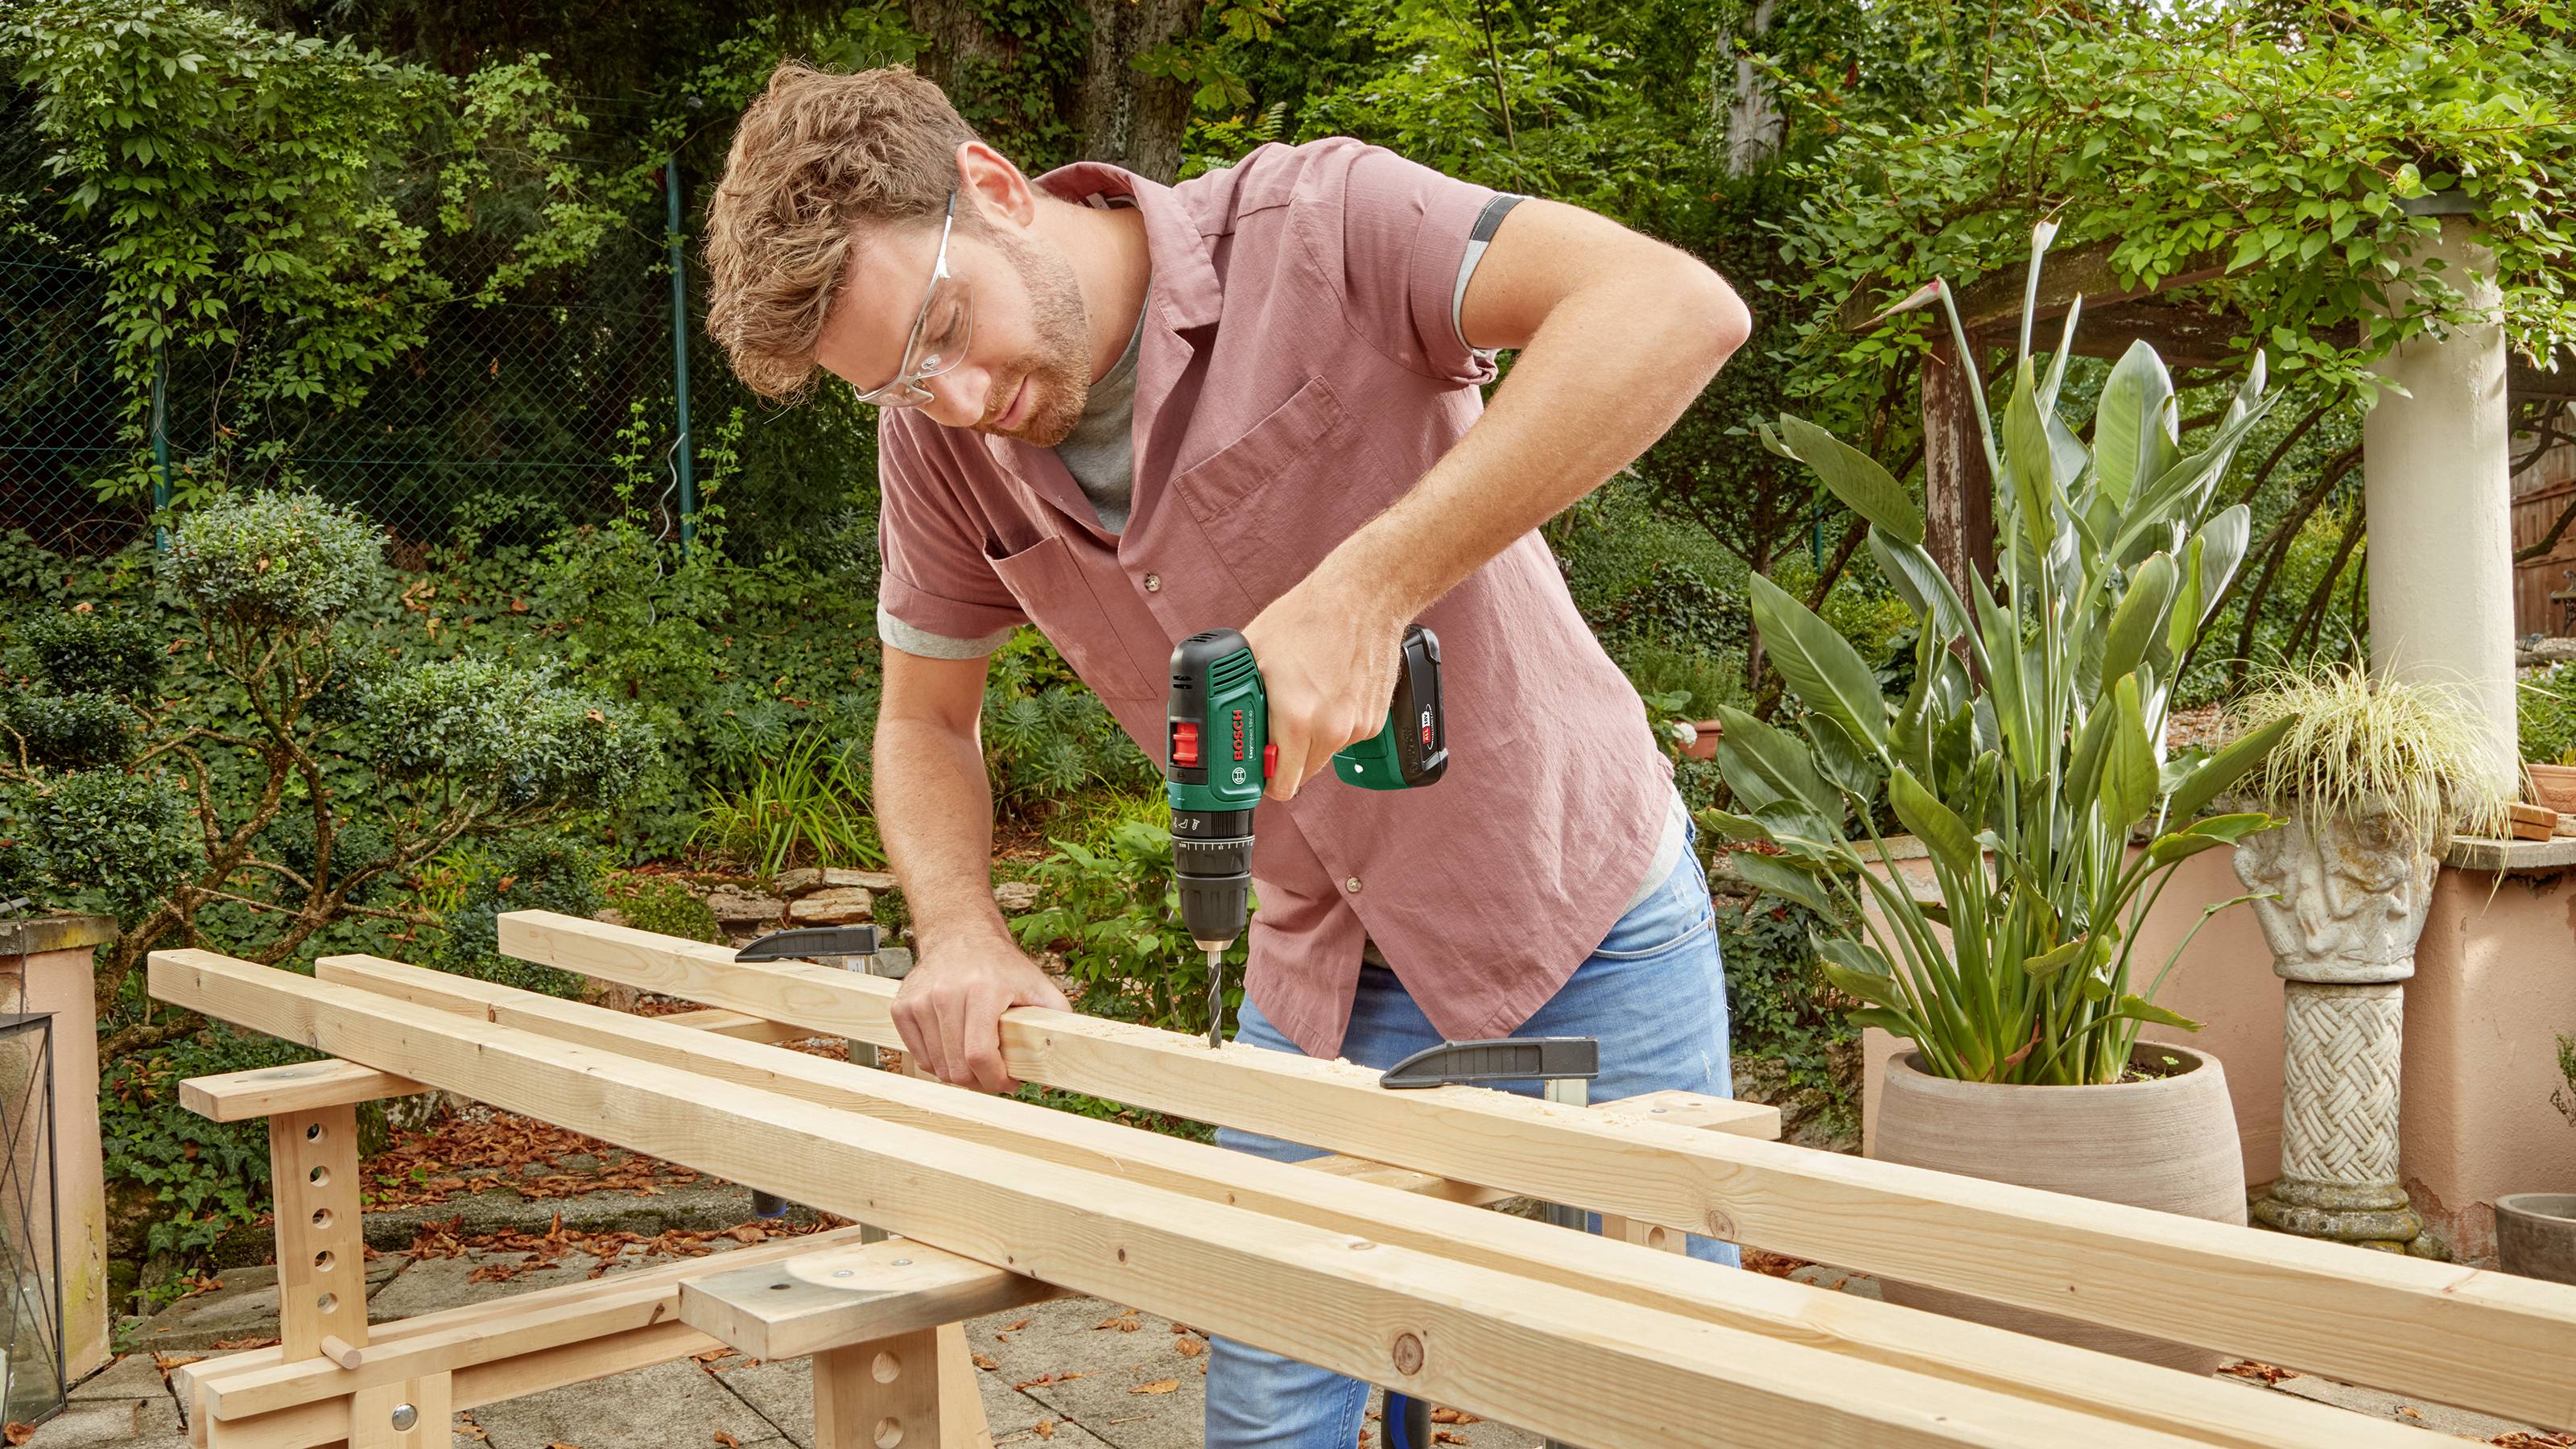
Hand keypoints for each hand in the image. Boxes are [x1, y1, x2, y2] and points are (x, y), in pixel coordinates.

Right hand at [890, 937, 1069, 1092]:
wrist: (961, 936)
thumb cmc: (1001, 966)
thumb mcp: (1038, 985)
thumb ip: (1059, 1017)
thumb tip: (1069, 1055)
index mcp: (982, 989)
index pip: (980, 1055)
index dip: (996, 1080)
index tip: (1008, 1082)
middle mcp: (946, 993)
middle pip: (957, 1067)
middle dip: (980, 1083)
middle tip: (994, 1076)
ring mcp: (920, 1000)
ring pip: (937, 1067)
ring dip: (959, 1074)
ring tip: (976, 1061)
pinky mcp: (902, 1007)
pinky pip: (920, 1057)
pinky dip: (938, 1062)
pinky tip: (955, 1049)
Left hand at [1241, 569, 1407, 800]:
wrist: (1363, 599)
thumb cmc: (1308, 618)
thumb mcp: (1254, 652)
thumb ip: (1238, 694)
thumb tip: (1219, 719)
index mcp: (1297, 717)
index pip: (1280, 784)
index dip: (1262, 777)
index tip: (1255, 766)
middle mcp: (1331, 728)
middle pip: (1301, 774)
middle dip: (1284, 758)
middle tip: (1274, 728)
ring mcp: (1356, 726)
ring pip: (1322, 755)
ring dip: (1310, 740)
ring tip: (1305, 698)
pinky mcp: (1374, 721)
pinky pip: (1344, 738)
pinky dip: (1333, 725)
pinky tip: (1329, 691)